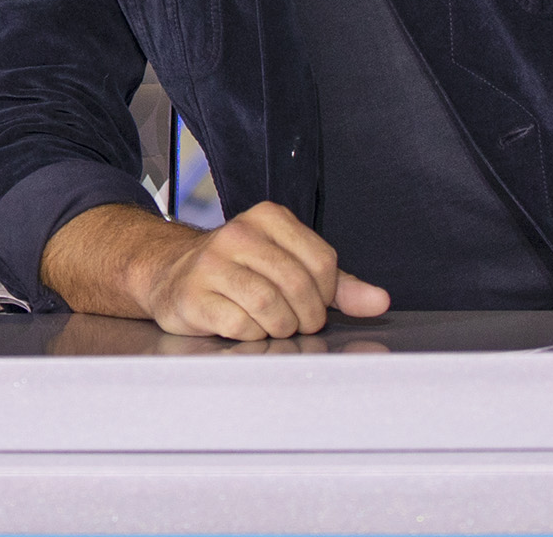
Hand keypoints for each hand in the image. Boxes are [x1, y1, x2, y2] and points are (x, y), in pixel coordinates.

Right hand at [133, 202, 388, 340]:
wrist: (173, 274)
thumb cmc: (240, 271)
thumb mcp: (290, 266)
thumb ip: (337, 285)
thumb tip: (380, 301)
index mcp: (269, 218)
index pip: (323, 262)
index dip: (326, 295)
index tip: (312, 302)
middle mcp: (239, 233)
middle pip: (299, 286)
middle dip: (306, 317)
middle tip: (296, 322)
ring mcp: (212, 264)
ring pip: (271, 307)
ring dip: (280, 328)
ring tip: (272, 325)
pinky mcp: (193, 295)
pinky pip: (241, 325)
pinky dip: (252, 335)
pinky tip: (244, 326)